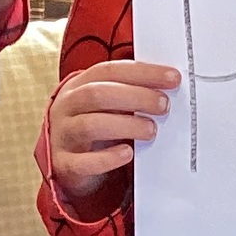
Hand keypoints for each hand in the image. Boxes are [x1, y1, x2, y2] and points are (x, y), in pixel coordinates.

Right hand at [47, 58, 182, 202]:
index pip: (109, 71)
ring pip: (90, 125)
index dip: (142, 72)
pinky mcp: (65, 164)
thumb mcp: (108, 106)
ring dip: (126, 125)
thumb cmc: (96, 127)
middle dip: (135, 96)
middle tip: (164, 105)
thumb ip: (130, 95)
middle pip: (97, 94)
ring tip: (151, 130)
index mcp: (79, 85)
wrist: (66, 163)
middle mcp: (67, 107)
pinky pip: (82, 162)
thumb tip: (169, 88)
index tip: (173, 78)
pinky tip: (128, 153)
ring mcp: (63, 135)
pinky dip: (107, 158)